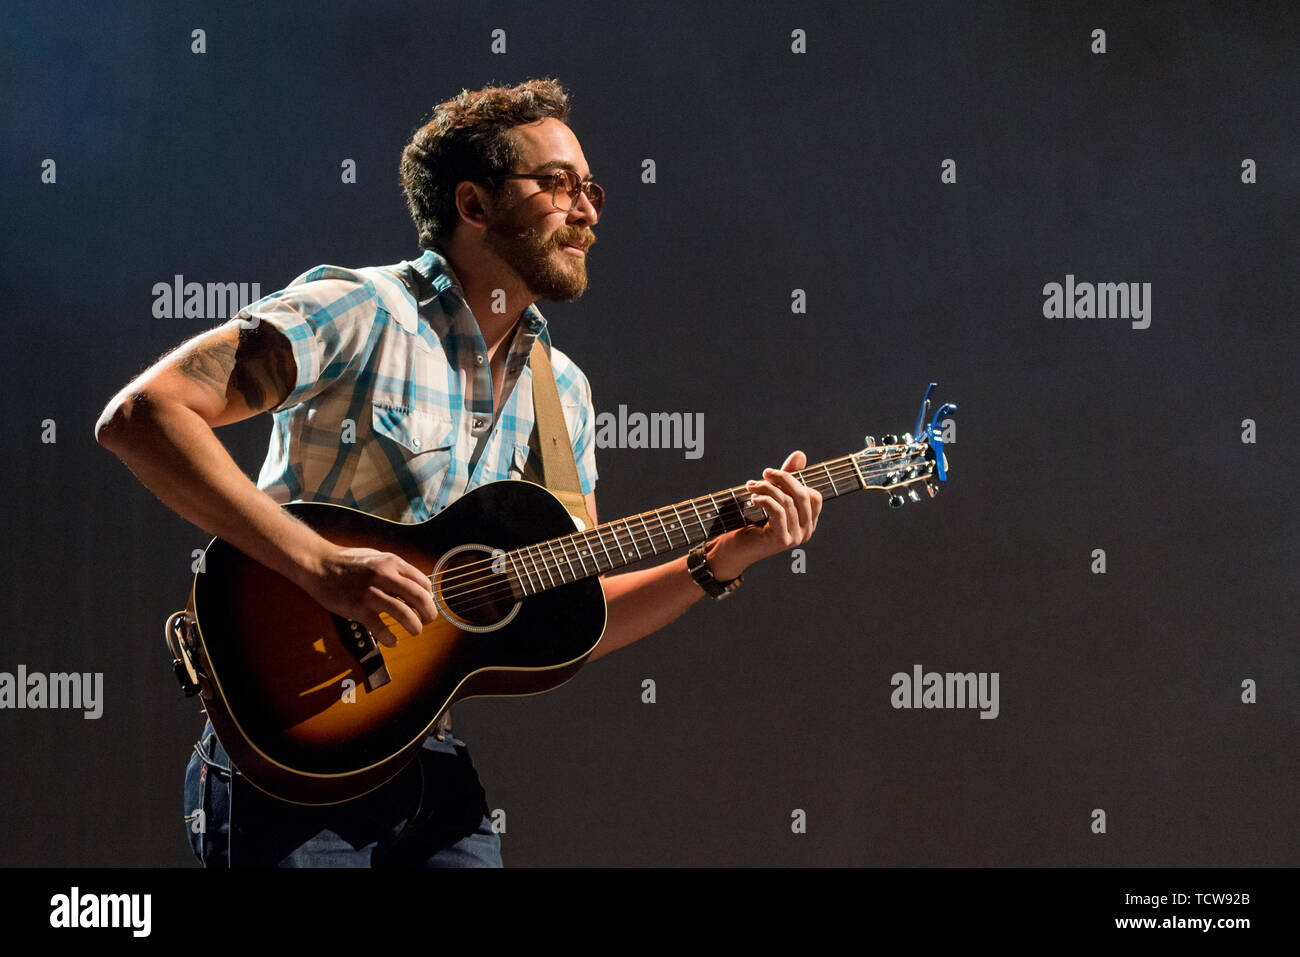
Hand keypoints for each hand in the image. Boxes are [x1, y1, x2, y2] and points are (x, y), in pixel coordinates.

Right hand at [296, 545, 436, 646]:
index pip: (423, 582)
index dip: (429, 596)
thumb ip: (395, 569)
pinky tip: (392, 641)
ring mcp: (371, 593)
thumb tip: (415, 586)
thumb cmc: (347, 561)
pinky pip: (380, 628)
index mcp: (392, 563)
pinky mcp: (358, 608)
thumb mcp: (376, 557)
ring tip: (415, 631)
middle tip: (428, 621)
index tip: (427, 605)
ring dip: (415, 626)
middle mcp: (384, 576)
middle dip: (429, 613)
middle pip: (419, 597)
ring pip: (404, 613)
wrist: (318, 564)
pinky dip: (390, 638)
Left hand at [706, 450, 822, 580]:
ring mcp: (796, 538)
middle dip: (783, 479)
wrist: (734, 551)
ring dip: (767, 488)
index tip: (772, 475)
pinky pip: (778, 511)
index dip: (794, 481)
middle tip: (764, 473)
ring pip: (787, 501)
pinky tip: (752, 499)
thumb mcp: (771, 497)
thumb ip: (786, 478)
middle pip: (803, 495)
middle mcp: (807, 532)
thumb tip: (800, 454)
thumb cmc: (752, 523)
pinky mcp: (782, 540)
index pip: (813, 495)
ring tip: (751, 486)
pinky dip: (764, 500)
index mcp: (808, 523)